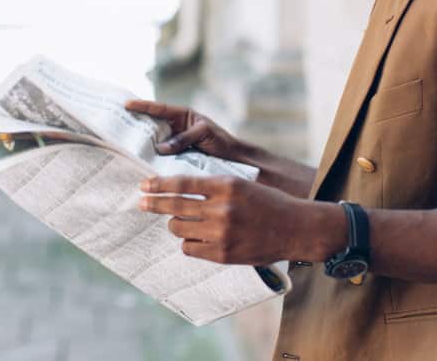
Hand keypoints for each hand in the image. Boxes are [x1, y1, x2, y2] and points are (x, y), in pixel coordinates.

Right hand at [125, 100, 243, 160]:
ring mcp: (174, 144)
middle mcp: (176, 129)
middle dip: (136, 125)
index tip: (126, 104)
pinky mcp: (175, 159)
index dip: (142, 106)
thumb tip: (159, 148)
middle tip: (117, 127)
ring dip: (142, 145)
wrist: (234, 161)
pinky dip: (151, 160)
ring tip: (124, 146)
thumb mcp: (204, 134)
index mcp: (182, 116)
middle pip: (152, 125)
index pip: (159, 109)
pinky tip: (141, 164)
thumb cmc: (222, 141)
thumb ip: (183, 138)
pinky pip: (160, 158)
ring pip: (154, 143)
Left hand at [138, 175, 342, 264]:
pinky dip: (189, 242)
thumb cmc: (268, 203)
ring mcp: (221, 233)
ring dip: (175, 224)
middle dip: (153, 204)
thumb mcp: (242, 184)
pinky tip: (196, 238)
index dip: (160, 184)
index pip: (183, 183)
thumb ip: (213, 187)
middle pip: (175, 206)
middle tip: (140, 202)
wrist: (295, 228)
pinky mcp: (223, 254)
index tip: (144, 184)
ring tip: (180, 222)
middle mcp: (221, 208)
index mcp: (226, 185)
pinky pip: (190, 248)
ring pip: (179, 229)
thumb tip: (179, 189)